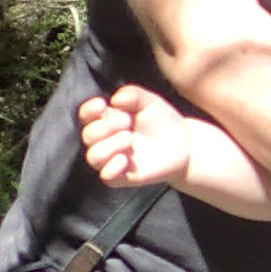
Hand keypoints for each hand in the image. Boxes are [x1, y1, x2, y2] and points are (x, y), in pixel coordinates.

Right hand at [75, 88, 193, 188]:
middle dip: (106, 126)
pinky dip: (113, 166)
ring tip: (130, 138)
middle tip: (128, 121)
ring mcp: (110, 159)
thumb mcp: (150, 102)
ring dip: (110, 145)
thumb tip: (114, 99)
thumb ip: (133, 95)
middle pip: (88, 135)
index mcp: (106, 120)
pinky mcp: (120, 177)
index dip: (88, 110)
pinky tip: (127, 159)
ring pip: (93, 156)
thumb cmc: (162, 121)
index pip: (86, 115)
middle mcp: (104, 141)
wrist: (184, 145)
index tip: (102, 104)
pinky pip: (106, 175)